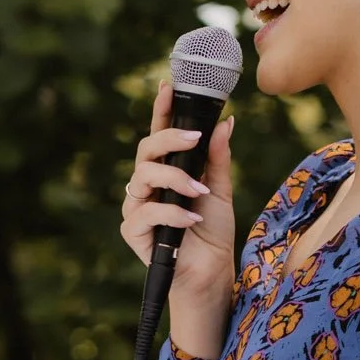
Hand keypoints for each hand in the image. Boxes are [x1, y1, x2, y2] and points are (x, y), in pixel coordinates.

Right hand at [119, 77, 237, 359]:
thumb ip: (218, 158)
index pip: (160, 134)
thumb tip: (226, 122)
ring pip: (142, 177)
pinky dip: (171, 211)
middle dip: (169, 138)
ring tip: (200, 190)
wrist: (211, 275)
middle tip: (195, 138)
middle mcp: (146, 186)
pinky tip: (192, 216)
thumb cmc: (212, 233)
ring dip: (174, 179)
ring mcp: (137, 208)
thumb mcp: (221, 190)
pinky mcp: (133, 232)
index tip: (168, 85)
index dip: (161, 109)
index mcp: (166, 171)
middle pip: (146, 150)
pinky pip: (146, 212)